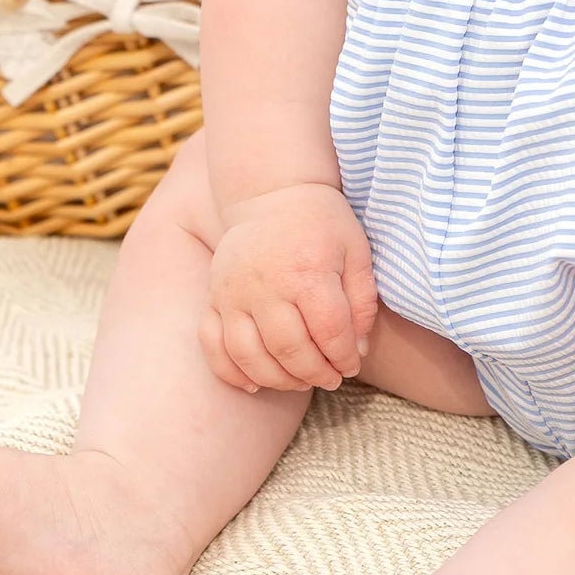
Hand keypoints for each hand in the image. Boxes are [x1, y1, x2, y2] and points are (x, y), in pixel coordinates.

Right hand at [201, 182, 378, 393]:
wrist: (271, 192)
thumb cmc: (321, 223)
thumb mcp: (355, 250)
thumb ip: (362, 299)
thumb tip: (357, 349)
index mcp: (307, 270)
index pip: (329, 331)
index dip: (344, 357)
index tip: (351, 365)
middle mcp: (266, 284)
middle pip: (290, 350)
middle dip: (315, 374)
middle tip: (329, 378)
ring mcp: (233, 292)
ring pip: (249, 356)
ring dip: (277, 379)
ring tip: (299, 380)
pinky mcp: (213, 297)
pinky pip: (212, 345)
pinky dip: (230, 371)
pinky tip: (253, 382)